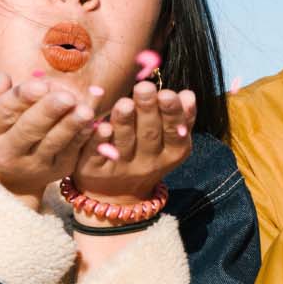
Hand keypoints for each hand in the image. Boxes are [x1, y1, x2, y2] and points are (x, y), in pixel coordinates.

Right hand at [0, 74, 95, 202]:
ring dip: (71, 126)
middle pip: (29, 129)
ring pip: (53, 143)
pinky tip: (93, 123)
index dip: (22, 98)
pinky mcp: (55, 171)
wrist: (4, 173)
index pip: (3, 112)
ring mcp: (31, 164)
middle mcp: (4, 152)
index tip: (41, 85)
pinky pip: (71, 153)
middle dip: (49, 112)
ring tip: (86, 110)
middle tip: (67, 97)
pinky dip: (83, 138)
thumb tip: (4, 79)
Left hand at [72, 81, 195, 204]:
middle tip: (144, 87)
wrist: (117, 196)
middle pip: (149, 135)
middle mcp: (147, 163)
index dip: (172, 114)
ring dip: (125, 122)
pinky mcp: (95, 171)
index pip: (174, 132)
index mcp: (170, 154)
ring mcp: (121, 168)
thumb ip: (180, 118)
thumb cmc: (147, 154)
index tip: (167, 93)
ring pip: (124, 143)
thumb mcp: (170, 141)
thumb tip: (187, 94)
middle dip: (147, 110)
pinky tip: (99, 125)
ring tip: (124, 102)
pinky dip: (98, 141)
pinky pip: (96, 154)